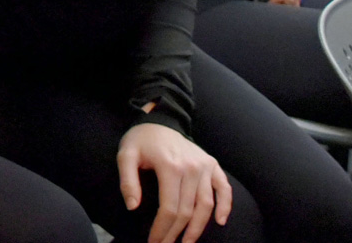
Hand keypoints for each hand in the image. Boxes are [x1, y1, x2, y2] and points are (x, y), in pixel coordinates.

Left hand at [117, 123, 232, 242]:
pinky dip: (225, 206)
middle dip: (177, 233)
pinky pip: (224, 188)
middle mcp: (192, 167)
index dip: (162, 229)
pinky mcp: (212, 165)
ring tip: (188, 242)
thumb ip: (127, 181)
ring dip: (199, 228)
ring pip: (206, 205)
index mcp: (170, 166)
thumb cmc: (141, 141)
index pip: (169, 208)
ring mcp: (205, 166)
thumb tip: (133, 207)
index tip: (154, 241)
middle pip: (187, 210)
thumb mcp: (125, 155)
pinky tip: (220, 222)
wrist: (159, 121)